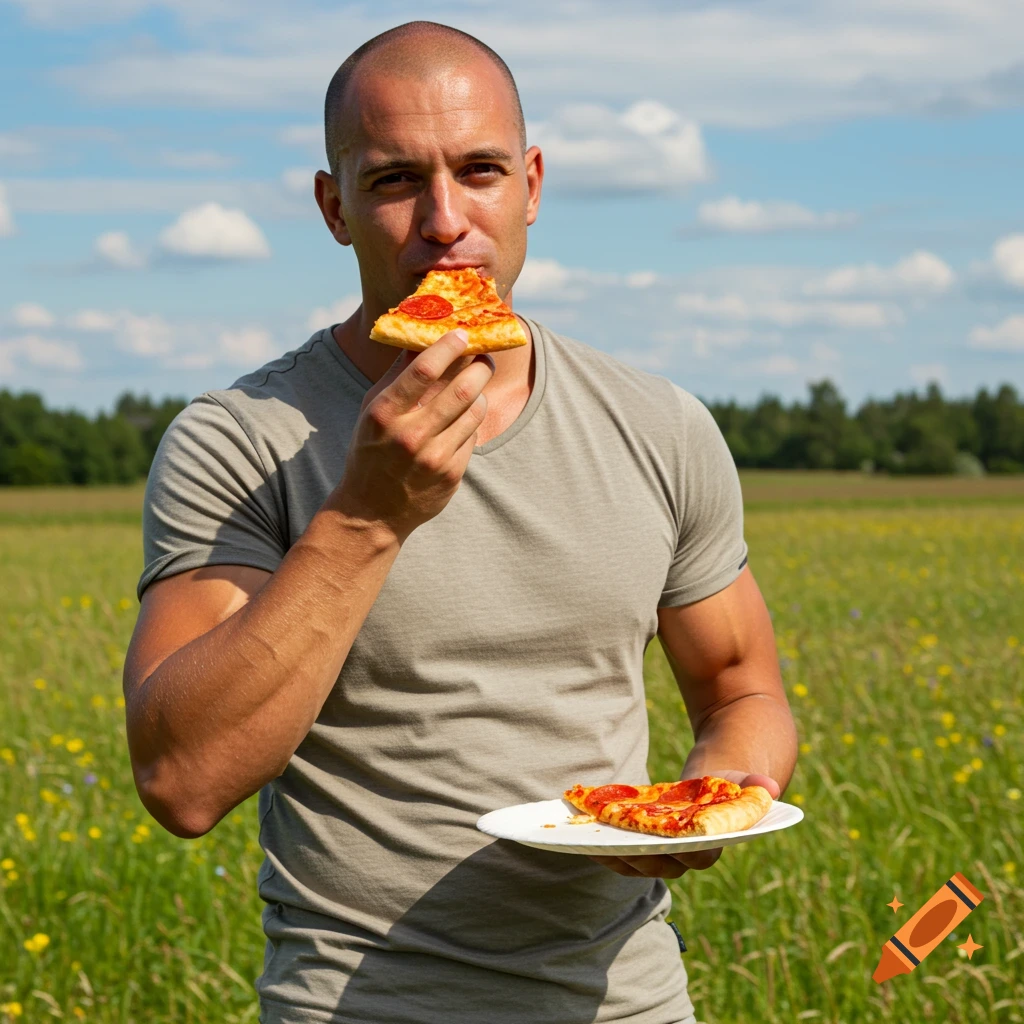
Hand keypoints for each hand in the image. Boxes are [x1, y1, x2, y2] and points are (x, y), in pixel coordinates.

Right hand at [332, 330, 495, 541]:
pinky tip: (463, 420)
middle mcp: (411, 436)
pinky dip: (472, 422)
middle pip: (463, 390)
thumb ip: (394, 377)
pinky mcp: (452, 475)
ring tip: (476, 386)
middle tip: (484, 357)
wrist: (371, 513)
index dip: (448, 347)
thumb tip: (417, 338)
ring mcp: (434, 458)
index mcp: (385, 415)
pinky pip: (473, 436)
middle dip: (480, 367)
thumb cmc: (369, 453)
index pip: (423, 371)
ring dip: (481, 393)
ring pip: (475, 411)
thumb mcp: (370, 413)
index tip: (462, 334)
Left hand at [587, 771, 780, 878]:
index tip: (653, 844)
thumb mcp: (742, 776)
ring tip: (588, 841)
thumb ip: (753, 785)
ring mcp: (667, 854)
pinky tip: (585, 835)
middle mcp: (688, 858)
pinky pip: (625, 854)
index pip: (696, 857)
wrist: (721, 775)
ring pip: (638, 865)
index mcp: (713, 845)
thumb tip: (768, 789)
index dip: (676, 853)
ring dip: (613, 857)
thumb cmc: (731, 776)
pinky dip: (606, 848)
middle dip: (635, 857)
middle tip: (612, 843)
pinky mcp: (648, 847)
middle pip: (660, 865)